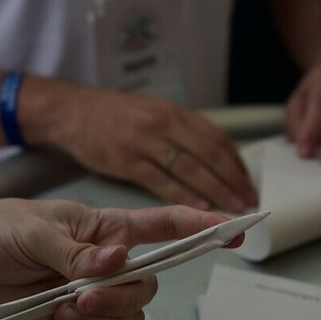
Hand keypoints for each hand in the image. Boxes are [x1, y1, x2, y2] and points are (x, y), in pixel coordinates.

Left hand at [0, 199, 242, 319]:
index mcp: (108, 230)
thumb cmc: (0, 231)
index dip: (202, 226)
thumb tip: (115, 262)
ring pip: (131, 318)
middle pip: (150, 286)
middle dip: (123, 297)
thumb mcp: (35, 231)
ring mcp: (95, 297)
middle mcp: (110, 264)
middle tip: (82, 297)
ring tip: (64, 310)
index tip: (234, 230)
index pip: (165, 226)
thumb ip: (76, 250)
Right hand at [22, 79, 257, 211]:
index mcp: (174, 113)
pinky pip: (160, 180)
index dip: (236, 163)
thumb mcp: (153, 113)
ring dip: (215, 191)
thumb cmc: (113, 117)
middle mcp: (164, 124)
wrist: (71, 110)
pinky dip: (182, 195)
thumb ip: (180, 133)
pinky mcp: (125, 159)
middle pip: (209, 154)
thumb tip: (211, 160)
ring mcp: (145, 141)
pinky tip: (199, 208)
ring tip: (232, 209)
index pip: (216, 138)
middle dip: (233, 180)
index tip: (248, 183)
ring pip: (190, 168)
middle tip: (249, 201)